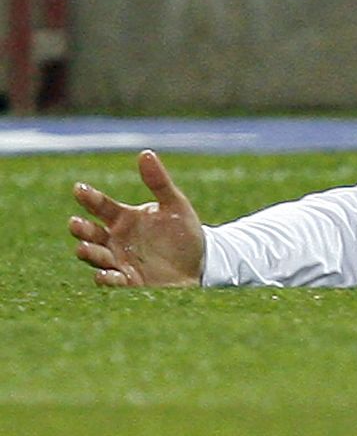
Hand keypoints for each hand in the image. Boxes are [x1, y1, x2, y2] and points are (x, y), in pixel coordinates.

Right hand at [69, 150, 203, 287]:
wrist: (201, 264)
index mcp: (123, 218)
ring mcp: (120, 260)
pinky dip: (107, 279)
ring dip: (89, 252)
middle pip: (90, 232)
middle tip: (76, 223)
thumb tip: (146, 153)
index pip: (101, 206)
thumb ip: (159, 182)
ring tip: (84, 248)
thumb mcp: (175, 205)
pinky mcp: (130, 281)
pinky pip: (113, 281)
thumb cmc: (184, 233)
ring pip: (96, 256)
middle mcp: (115, 239)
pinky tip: (105, 275)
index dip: (89, 197)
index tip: (80, 188)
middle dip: (81, 229)